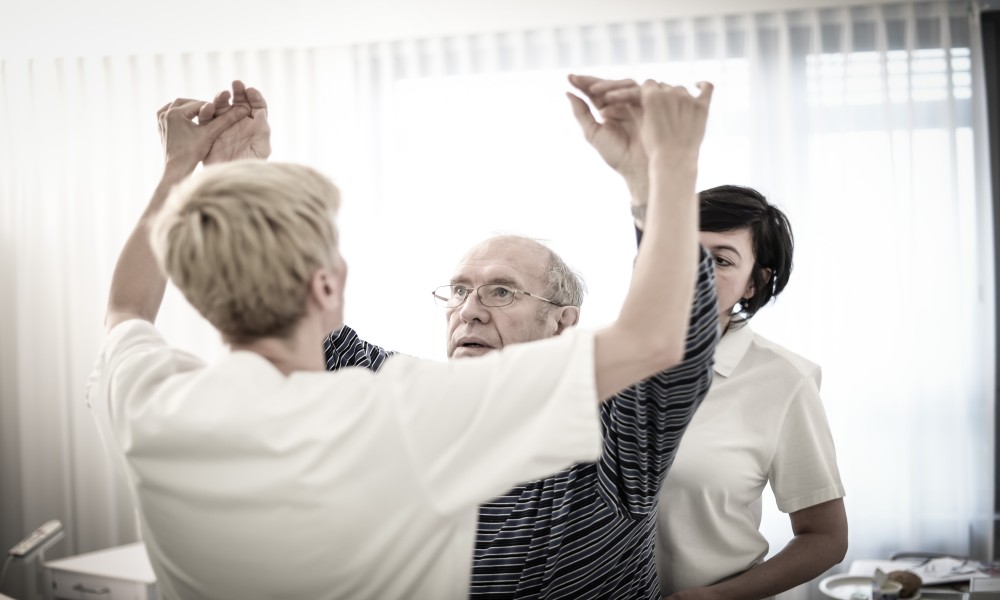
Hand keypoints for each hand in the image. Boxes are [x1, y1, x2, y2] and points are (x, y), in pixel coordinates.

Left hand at [157, 97, 250, 174]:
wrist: (177, 168)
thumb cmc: (193, 153)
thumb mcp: (210, 134)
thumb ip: (225, 120)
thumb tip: (243, 109)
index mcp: (176, 112)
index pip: (199, 104)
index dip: (213, 108)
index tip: (224, 112)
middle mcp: (165, 113)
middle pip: (188, 103)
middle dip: (201, 107)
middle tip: (214, 112)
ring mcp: (161, 118)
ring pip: (179, 106)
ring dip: (191, 108)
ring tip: (203, 115)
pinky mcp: (160, 124)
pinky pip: (171, 112)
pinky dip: (181, 113)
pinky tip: (190, 118)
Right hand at [198, 80, 270, 163]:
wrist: (234, 180)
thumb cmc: (252, 165)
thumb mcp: (262, 147)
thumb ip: (263, 129)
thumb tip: (261, 111)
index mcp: (254, 124)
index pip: (256, 105)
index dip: (254, 97)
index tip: (251, 91)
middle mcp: (238, 122)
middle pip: (238, 103)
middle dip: (238, 92)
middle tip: (237, 84)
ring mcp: (223, 126)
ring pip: (221, 108)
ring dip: (221, 99)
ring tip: (224, 94)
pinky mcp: (209, 132)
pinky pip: (206, 120)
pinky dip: (207, 112)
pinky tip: (209, 107)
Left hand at [567, 74, 647, 201]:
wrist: (639, 169)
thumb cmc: (617, 155)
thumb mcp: (594, 133)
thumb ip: (581, 113)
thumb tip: (568, 93)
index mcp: (610, 110)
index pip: (596, 93)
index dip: (583, 85)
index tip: (569, 78)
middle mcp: (624, 104)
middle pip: (609, 85)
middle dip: (593, 81)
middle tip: (577, 78)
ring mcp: (638, 103)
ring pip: (624, 85)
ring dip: (607, 85)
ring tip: (592, 90)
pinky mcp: (651, 105)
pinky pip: (637, 92)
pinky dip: (623, 93)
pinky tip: (608, 99)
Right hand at [624, 80, 712, 165]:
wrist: (673, 161)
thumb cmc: (654, 147)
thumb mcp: (641, 125)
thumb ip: (638, 107)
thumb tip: (635, 98)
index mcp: (652, 96)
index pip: (648, 83)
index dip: (646, 92)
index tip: (645, 101)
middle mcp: (670, 92)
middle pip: (664, 86)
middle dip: (660, 95)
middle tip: (658, 111)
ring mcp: (688, 99)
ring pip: (681, 89)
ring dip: (676, 96)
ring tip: (673, 110)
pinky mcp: (702, 107)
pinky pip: (707, 88)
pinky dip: (703, 85)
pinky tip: (698, 85)